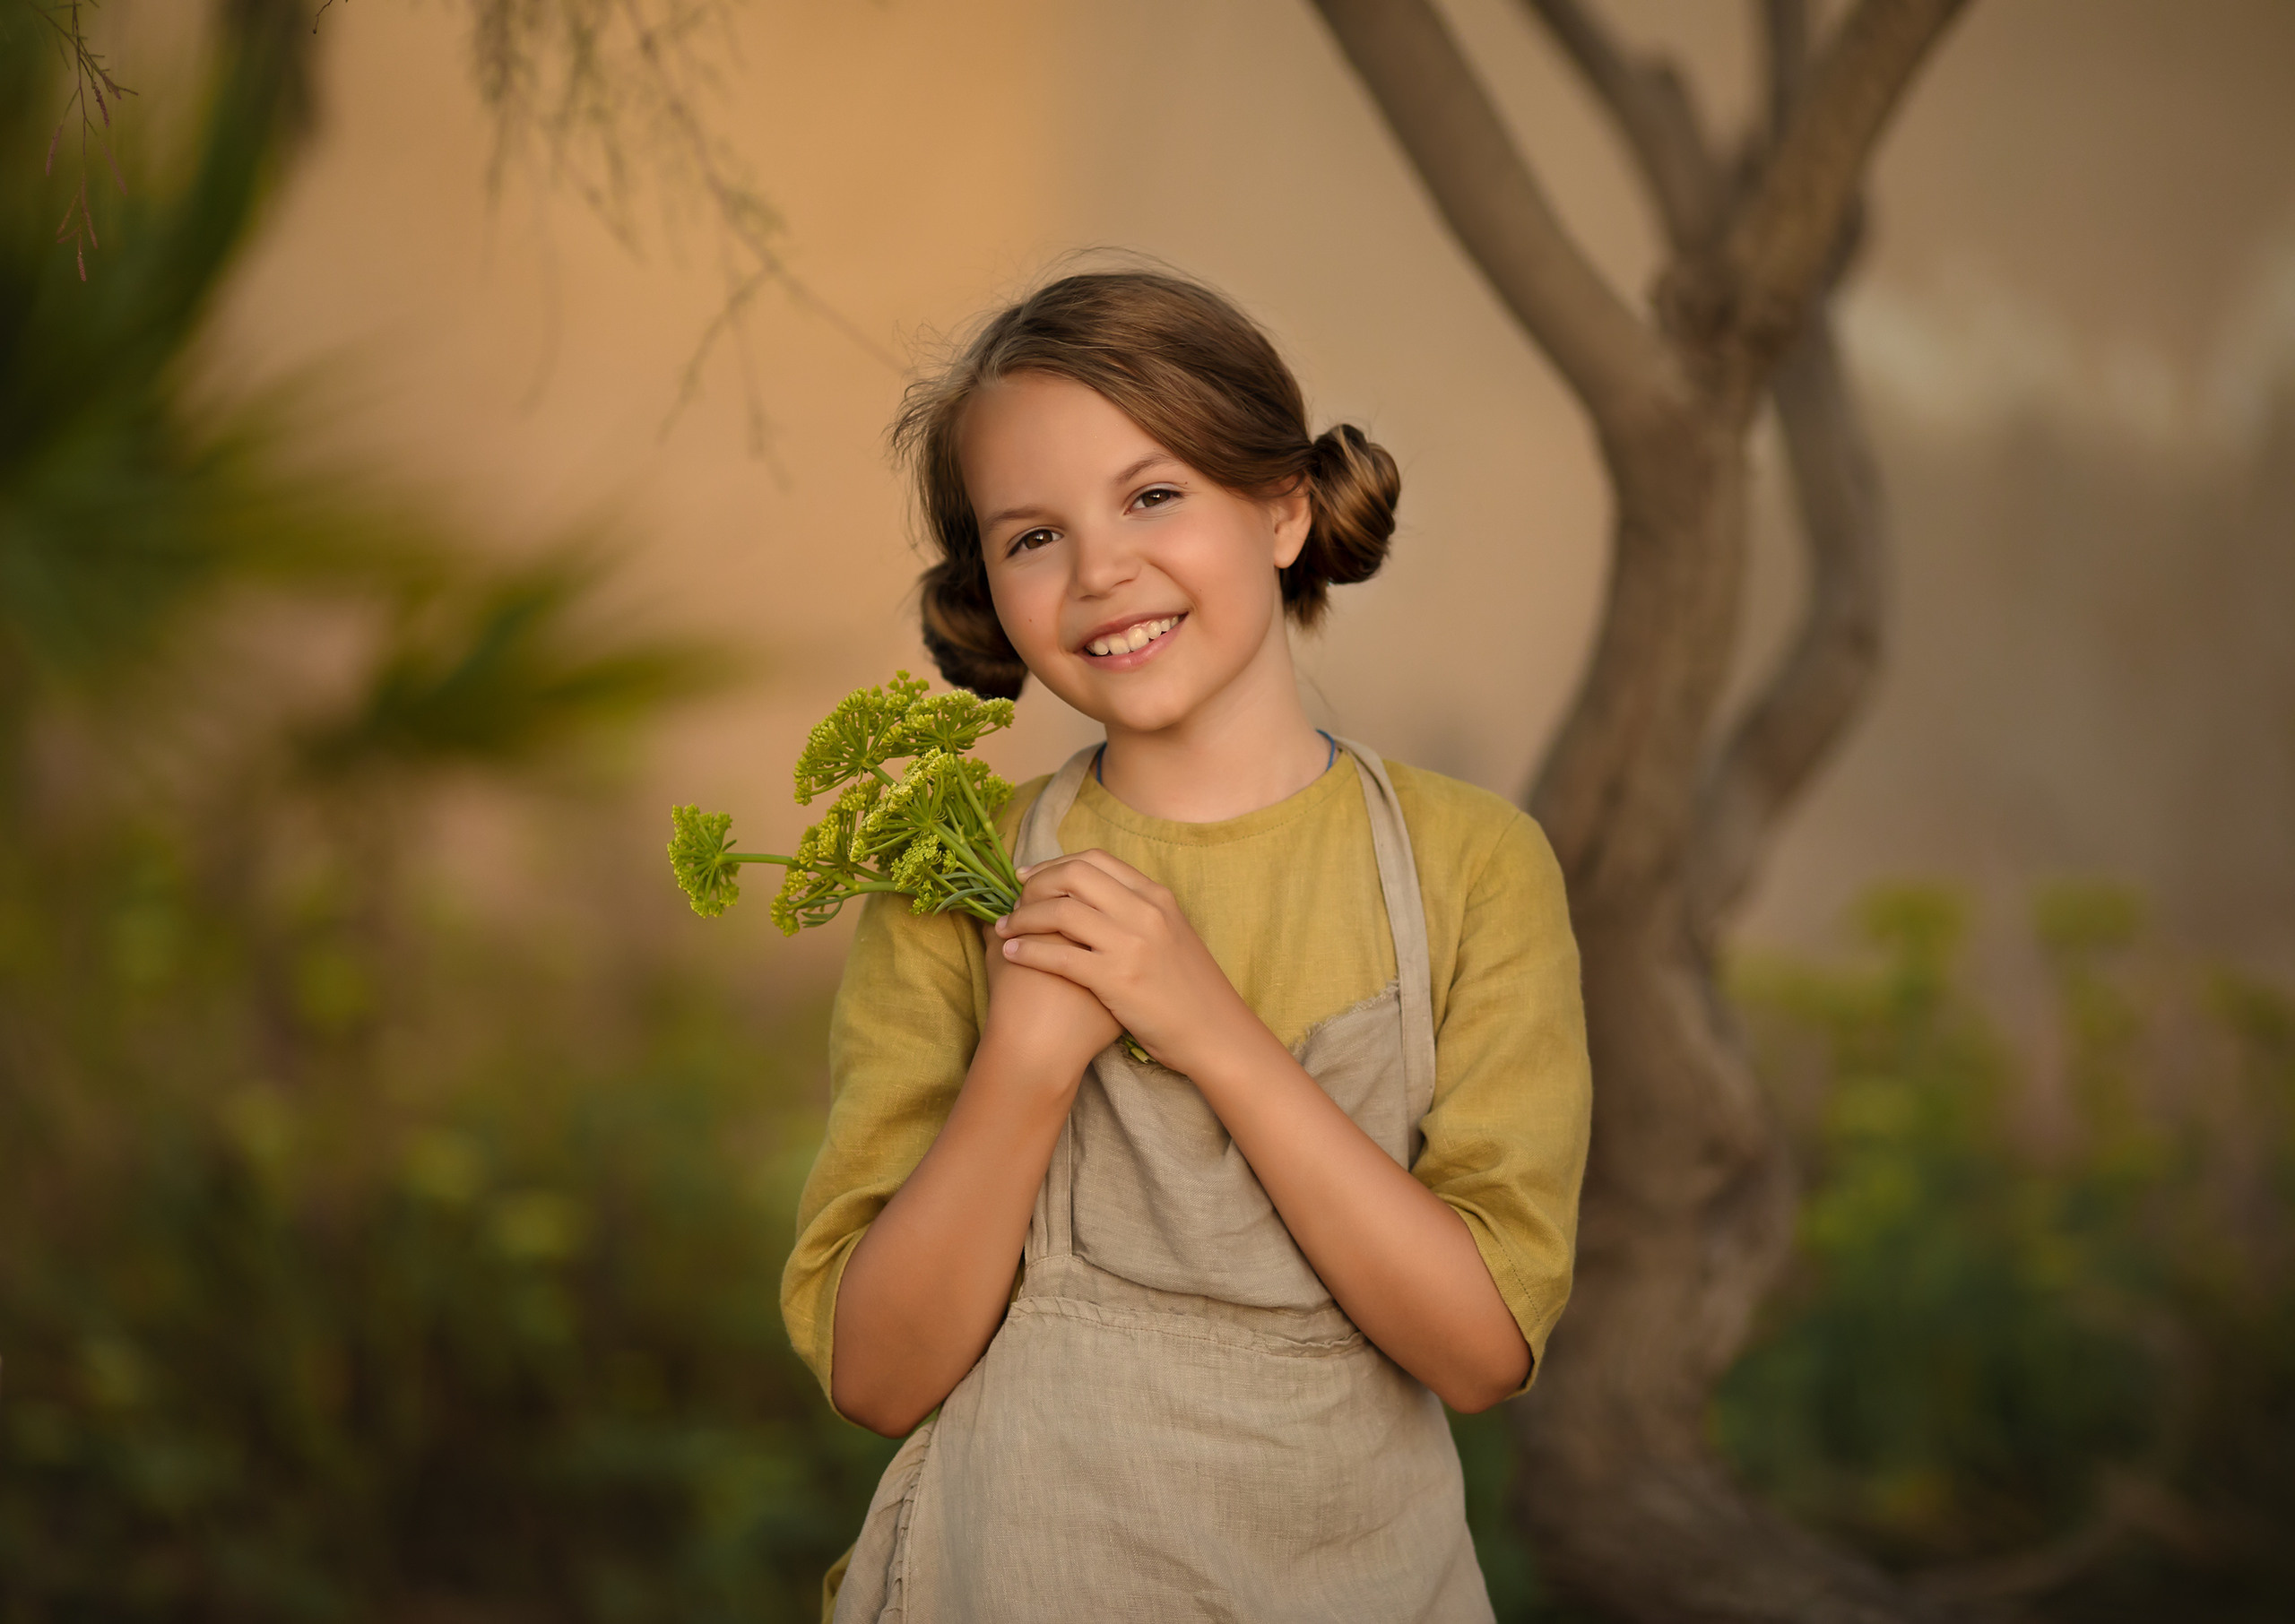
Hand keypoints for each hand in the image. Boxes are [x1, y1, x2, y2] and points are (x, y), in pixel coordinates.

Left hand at [992, 850, 1259, 1075]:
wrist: (1215, 1032)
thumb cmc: (1190, 989)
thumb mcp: (1174, 933)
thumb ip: (1140, 911)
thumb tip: (1096, 899)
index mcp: (1157, 896)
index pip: (1095, 860)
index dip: (1054, 864)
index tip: (1030, 876)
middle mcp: (1144, 911)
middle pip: (1073, 875)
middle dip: (1035, 884)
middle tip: (1014, 899)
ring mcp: (1131, 944)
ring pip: (1059, 912)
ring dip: (1023, 917)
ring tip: (1005, 929)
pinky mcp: (1117, 979)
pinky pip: (1059, 956)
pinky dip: (1029, 951)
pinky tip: (1012, 955)